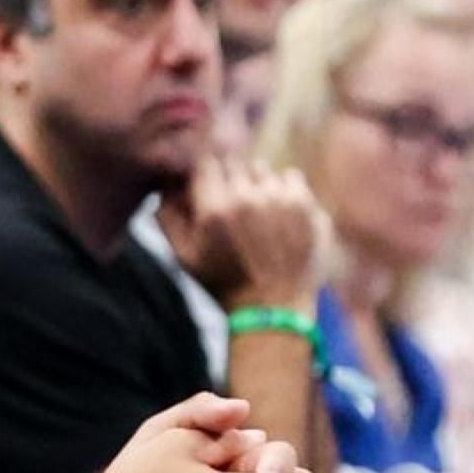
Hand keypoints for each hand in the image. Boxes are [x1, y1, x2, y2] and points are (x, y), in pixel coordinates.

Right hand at [159, 157, 326, 310]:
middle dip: (230, 181)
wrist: (272, 309)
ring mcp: (281, 200)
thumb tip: (165, 185)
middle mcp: (248, 198)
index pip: (206, 163)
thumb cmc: (222, 283)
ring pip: (263, 170)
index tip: (208, 191)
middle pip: (234, 164)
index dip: (205, 176)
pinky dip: (285, 189)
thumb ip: (166, 216)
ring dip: (257, 185)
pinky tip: (280, 213)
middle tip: (233, 210)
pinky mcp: (308, 206)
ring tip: (258, 214)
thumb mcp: (182, 256)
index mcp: (215, 208)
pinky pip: (291, 177)